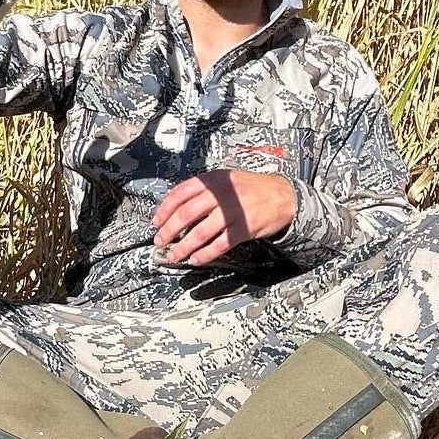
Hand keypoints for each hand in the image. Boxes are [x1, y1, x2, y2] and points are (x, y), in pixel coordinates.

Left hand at [151, 169, 296, 265]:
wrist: (283, 195)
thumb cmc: (249, 188)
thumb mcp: (225, 178)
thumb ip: (202, 189)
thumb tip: (174, 207)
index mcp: (213, 180)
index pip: (180, 193)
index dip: (164, 209)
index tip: (156, 222)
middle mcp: (221, 194)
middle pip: (186, 214)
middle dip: (169, 230)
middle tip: (159, 241)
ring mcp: (233, 212)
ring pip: (201, 232)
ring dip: (183, 246)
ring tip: (173, 255)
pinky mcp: (244, 229)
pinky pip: (220, 244)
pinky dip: (205, 254)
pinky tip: (195, 260)